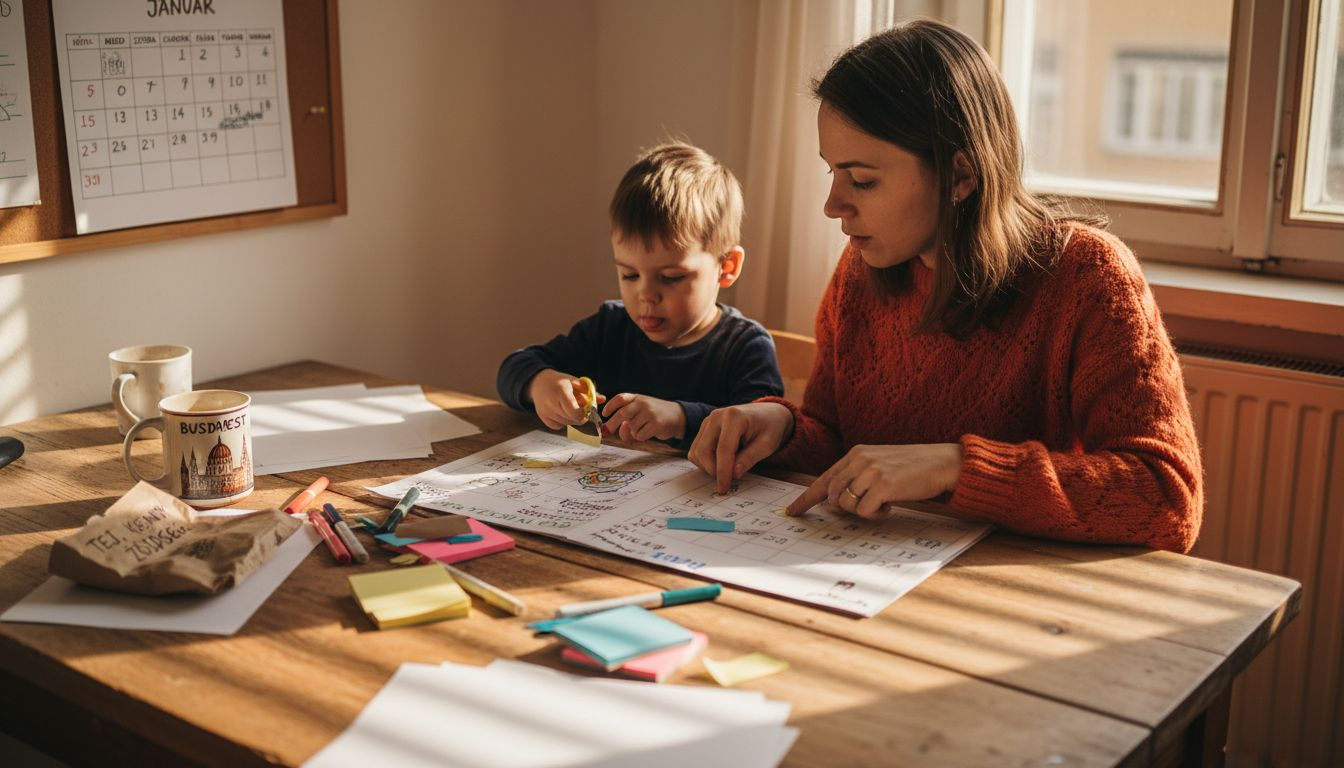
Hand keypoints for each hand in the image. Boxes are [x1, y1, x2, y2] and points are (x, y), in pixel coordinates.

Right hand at [526, 370, 604, 429]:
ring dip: (572, 419)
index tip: (587, 412)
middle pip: (571, 419)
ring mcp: (545, 411)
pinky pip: (558, 426)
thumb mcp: (575, 382)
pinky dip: (563, 422)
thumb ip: (589, 392)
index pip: (574, 411)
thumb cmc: (560, 382)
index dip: (583, 415)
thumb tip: (603, 399)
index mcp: (561, 391)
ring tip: (571, 409)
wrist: (539, 382)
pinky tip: (562, 413)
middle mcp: (551, 402)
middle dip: (579, 417)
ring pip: (565, 423)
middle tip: (581, 410)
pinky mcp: (542, 417)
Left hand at [600, 394, 685, 442]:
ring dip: (633, 432)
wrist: (677, 416)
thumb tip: (622, 429)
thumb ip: (628, 420)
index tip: (604, 414)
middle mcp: (643, 403)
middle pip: (622, 413)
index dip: (610, 406)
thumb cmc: (654, 416)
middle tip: (608, 431)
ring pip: (631, 427)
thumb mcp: (640, 413)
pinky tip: (649, 433)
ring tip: (643, 429)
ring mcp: (650, 413)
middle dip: (612, 424)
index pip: (621, 398)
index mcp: (637, 398)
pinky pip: (640, 435)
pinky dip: (641, 437)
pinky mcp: (656, 424)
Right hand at [688, 403, 793, 493]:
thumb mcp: (767, 444)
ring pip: (697, 452)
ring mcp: (708, 421)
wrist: (768, 413)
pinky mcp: (704, 428)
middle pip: (704, 451)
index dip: (722, 472)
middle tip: (729, 480)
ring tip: (728, 469)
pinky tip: (721, 462)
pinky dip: (705, 461)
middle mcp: (716, 416)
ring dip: (708, 467)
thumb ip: (750, 458)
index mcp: (734, 417)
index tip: (724, 489)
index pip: (723, 449)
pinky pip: (696, 450)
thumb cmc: (770, 428)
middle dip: (713, 471)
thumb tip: (734, 474)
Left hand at [785, 443, 961, 518]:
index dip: (806, 498)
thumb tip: (833, 504)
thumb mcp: (880, 466)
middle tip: (869, 506)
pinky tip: (891, 504)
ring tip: (885, 501)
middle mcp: (860, 460)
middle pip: (832, 495)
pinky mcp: (883, 485)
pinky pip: (864, 511)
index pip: (824, 479)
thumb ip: (856, 479)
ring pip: (846, 504)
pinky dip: (876, 514)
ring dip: (863, 511)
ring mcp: (871, 471)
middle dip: (843, 508)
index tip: (792, 511)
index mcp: (856, 454)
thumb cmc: (913, 468)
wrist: (943, 463)